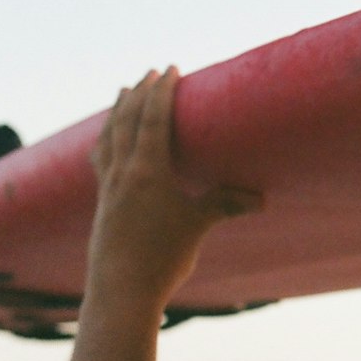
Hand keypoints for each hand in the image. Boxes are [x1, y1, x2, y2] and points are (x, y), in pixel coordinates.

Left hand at [87, 67, 261, 309]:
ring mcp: (107, 188)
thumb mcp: (197, 228)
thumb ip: (225, 205)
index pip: (153, 120)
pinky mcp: (101, 203)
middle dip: (138, 93)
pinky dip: (105, 140)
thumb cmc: (162, 259)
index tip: (171, 70)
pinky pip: (100, 160)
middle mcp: (122, 173)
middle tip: (150, 73)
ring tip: (123, 93)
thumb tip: (260, 198)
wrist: (122, 290)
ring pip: (108, 136)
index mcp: (147, 171)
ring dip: (117, 111)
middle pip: (126, 120)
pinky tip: (106, 142)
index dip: (162, 92)